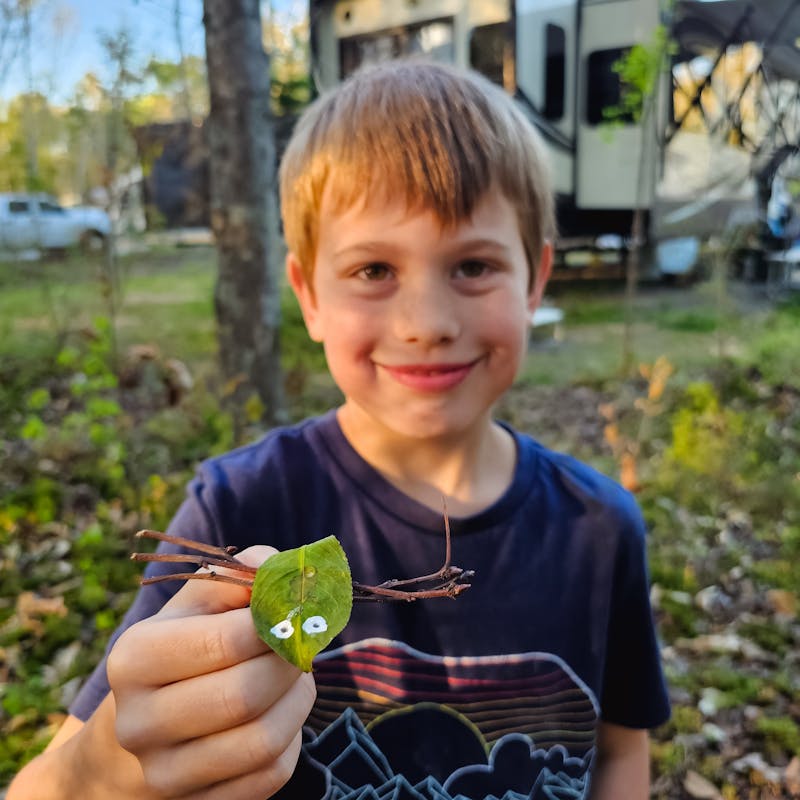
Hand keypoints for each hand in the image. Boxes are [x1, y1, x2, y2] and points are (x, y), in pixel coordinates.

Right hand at [107, 546, 315, 798]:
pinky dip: (291, 738)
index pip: (223, 640)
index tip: (292, 611)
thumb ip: (239, 577)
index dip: (273, 623)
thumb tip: (279, 567)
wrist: (140, 732)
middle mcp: (139, 722)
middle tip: (300, 644)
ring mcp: (164, 773)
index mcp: (134, 659)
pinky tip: (280, 713)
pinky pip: (270, 774)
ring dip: (297, 700)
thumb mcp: (196, 605)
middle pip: (245, 695)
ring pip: (263, 741)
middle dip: (289, 664)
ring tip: (295, 676)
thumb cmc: (181, 649)